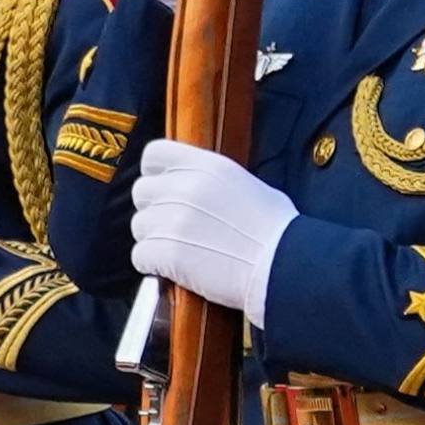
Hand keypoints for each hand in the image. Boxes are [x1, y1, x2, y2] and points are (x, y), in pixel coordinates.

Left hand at [129, 138, 296, 320]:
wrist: (284, 266)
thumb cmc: (276, 231)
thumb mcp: (246, 185)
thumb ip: (209, 180)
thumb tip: (191, 184)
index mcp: (205, 165)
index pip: (154, 154)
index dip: (155, 174)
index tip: (164, 190)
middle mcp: (184, 187)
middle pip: (142, 192)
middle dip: (155, 211)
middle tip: (176, 229)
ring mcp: (173, 219)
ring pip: (139, 226)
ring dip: (154, 240)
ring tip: (183, 252)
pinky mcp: (166, 251)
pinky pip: (140, 256)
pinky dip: (153, 265)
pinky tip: (177, 269)